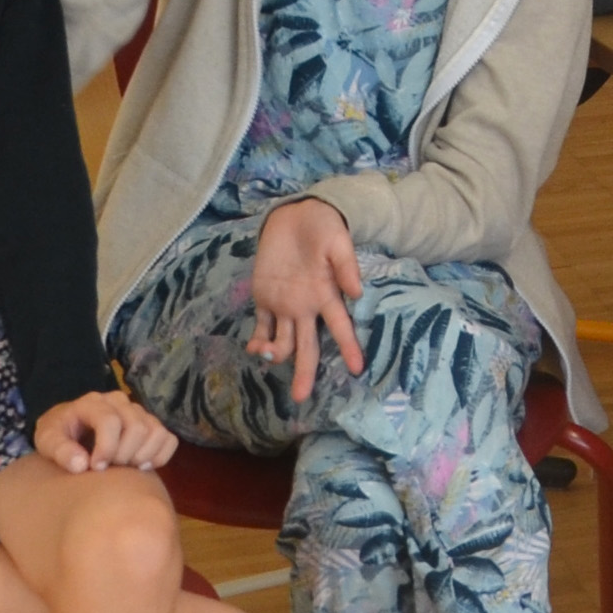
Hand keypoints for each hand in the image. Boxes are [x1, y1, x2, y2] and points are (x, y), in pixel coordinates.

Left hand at [33, 388, 174, 474]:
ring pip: (156, 432)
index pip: (111, 421)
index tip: (96, 467)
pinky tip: (142, 467)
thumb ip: (59, 451)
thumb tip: (82, 465)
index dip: (106, 448)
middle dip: (123, 455)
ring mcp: (138, 411)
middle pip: (137, 427)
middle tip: (109, 468)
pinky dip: (160, 456)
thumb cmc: (59, 435)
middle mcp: (119, 401)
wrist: (69, 429)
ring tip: (123, 468)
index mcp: (93, 403)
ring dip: (142, 456)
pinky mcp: (151, 424)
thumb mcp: (47, 441)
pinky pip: (168, 439)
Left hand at [243, 198, 365, 406]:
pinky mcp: (265, 298)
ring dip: (277, 354)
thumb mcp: (338, 242)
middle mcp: (307, 307)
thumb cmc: (324, 228)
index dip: (349, 348)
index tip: (357, 369)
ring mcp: (284, 306)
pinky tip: (255, 348)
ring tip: (269, 355)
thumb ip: (346, 266)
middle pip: (308, 347)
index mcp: (327, 295)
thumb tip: (356, 292)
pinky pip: (262, 327)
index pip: (341, 327)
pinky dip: (258, 341)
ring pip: (283, 342)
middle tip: (300, 396)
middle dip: (305, 372)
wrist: (296, 216)